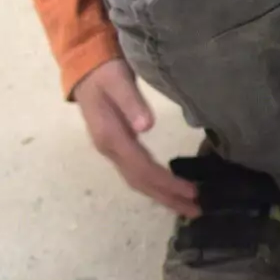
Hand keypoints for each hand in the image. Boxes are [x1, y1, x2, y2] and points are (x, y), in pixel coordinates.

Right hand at [74, 59, 198, 216]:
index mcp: (111, 137)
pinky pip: (136, 172)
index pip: (142, 168)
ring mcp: (111, 150)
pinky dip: (154, 184)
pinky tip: (169, 188)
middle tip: (196, 211)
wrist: (83, 67)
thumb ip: (131, 102)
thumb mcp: (117, 80)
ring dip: (162, 195)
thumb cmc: (103, 71)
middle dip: (167, 198)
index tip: (192, 191)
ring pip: (137, 180)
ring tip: (188, 206)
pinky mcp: (116, 146)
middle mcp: (109, 149)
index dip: (167, 182)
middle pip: (140, 182)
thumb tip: (145, 127)